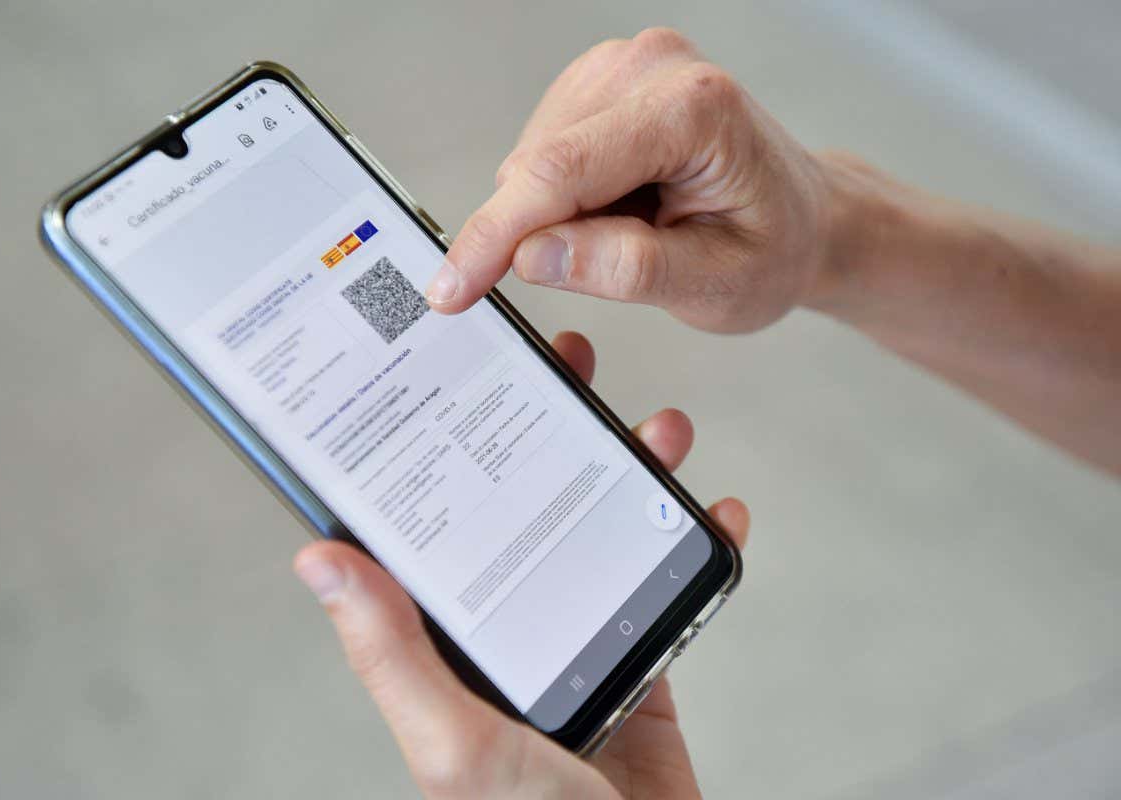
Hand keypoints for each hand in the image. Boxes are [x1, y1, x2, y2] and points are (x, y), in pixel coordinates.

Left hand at [294, 331, 749, 798]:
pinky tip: (715, 511)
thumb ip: (391, 652)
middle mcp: (502, 630)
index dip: (438, 445)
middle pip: (520, 506)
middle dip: (550, 432)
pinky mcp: (638, 666)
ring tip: (660, 429)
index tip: (460, 374)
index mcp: (443, 644)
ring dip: (631, 474)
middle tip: (572, 367)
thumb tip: (317, 558)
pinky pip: (664, 587)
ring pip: (597, 531)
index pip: (429, 526)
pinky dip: (693, 545)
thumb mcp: (453, 740)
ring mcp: (573, 642)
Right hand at [424, 27, 835, 333]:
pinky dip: (565, 198)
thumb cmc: (773, 250)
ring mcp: (623, 64)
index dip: (494, 236)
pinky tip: (622, 208)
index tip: (450, 290)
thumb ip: (626, 269)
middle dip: (540, 234)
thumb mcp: (715, 286)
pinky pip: (544, 153)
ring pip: (533, 161)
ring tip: (636, 230)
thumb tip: (532, 255)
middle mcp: (651, 65)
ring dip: (558, 217)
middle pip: (539, 165)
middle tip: (616, 266)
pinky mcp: (601, 81)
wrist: (804, 219)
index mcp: (692, 109)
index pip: (560, 173)